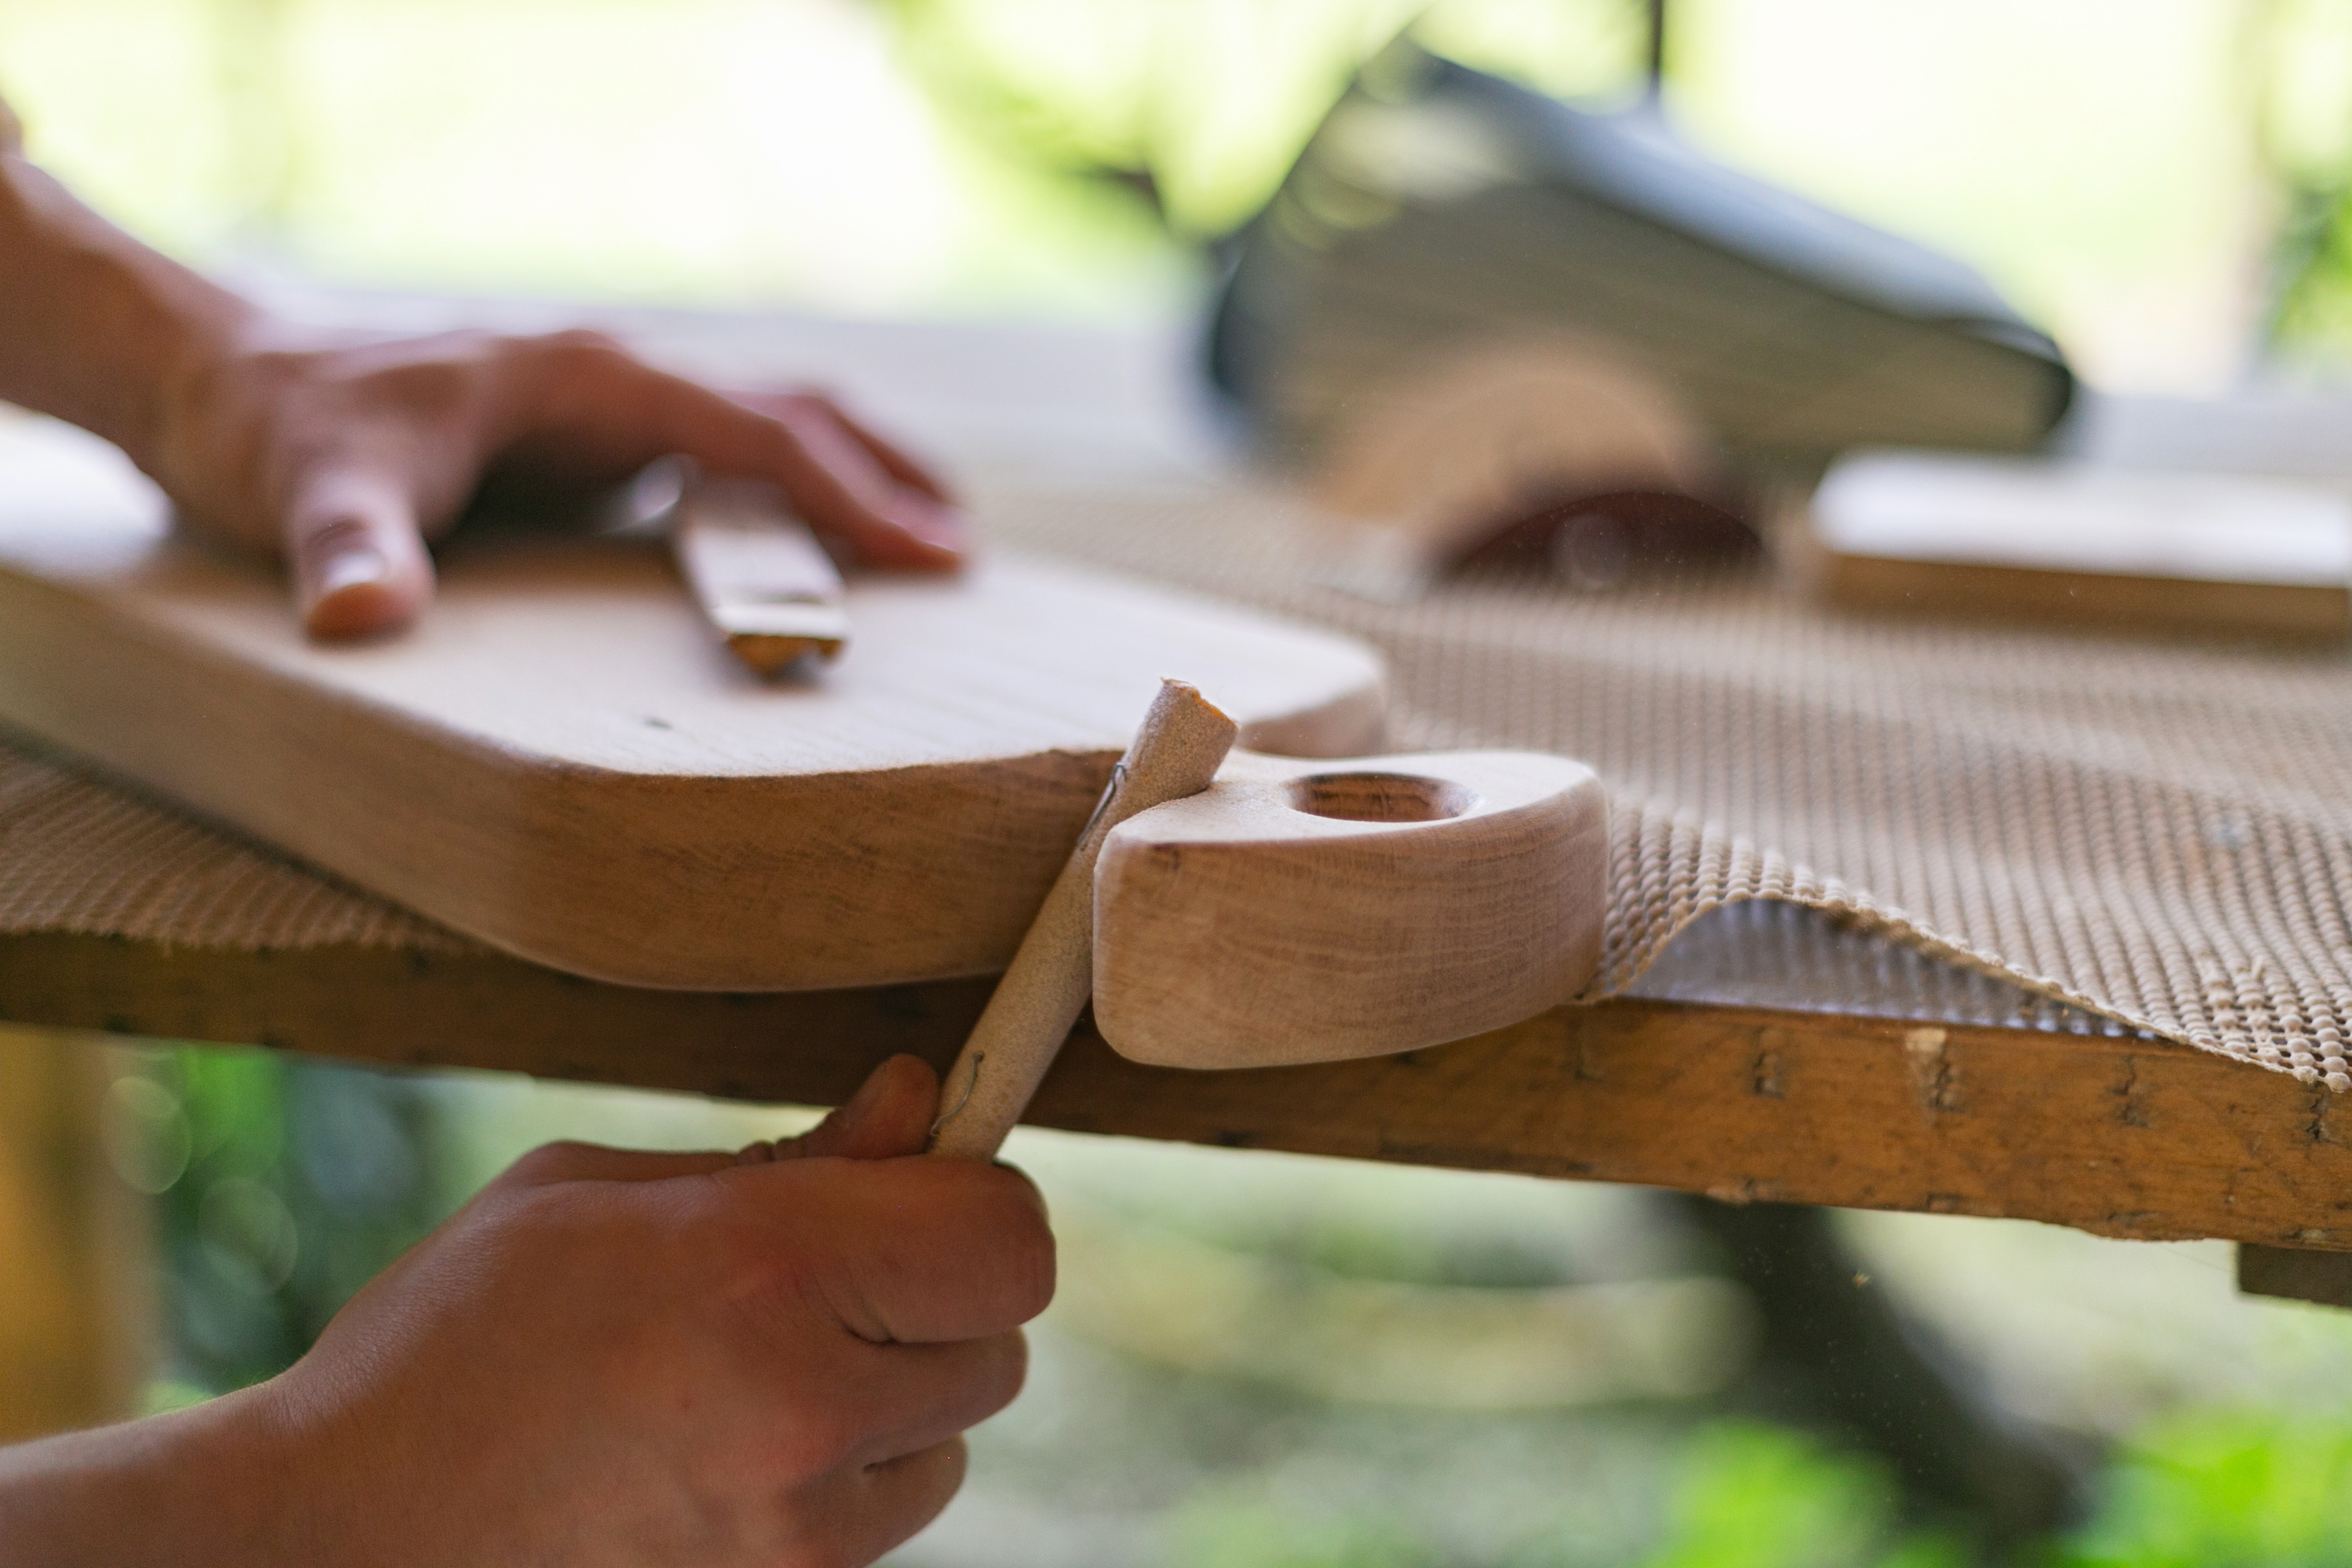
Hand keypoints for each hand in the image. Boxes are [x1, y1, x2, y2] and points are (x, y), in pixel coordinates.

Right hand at [0, 1055, 1053, 1567]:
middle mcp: (806, 1407)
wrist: (341, 1533)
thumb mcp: (600, 1192)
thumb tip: (918, 1098)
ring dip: (892, 1401)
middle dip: (935, 1299)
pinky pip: (883, 1519)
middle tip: (822, 1283)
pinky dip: (843, 1483)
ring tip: (746, 1379)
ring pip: (949, 1440)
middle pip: (999, 1341)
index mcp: (765, 1270)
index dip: (980, 1202)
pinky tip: (725, 1456)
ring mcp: (801, 1531)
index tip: (925, 1189)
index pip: (1008, 1239)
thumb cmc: (455, 1335)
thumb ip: (789, 1157)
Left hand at [150, 323, 967, 637]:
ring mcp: (605, 412)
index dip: (850, 495)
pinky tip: (802, 559)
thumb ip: (346, 549)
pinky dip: (782, 504)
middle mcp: (614, 381)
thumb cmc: (271, 425)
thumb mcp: (306, 485)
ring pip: (762, 432)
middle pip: (789, 413)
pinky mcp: (586, 447)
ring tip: (923, 546)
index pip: (755, 435)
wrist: (216, 380)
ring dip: (847, 479)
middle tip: (961, 554)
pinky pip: (716, 468)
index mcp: (588, 377)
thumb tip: (363, 620)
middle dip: (883, 474)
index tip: (934, 554)